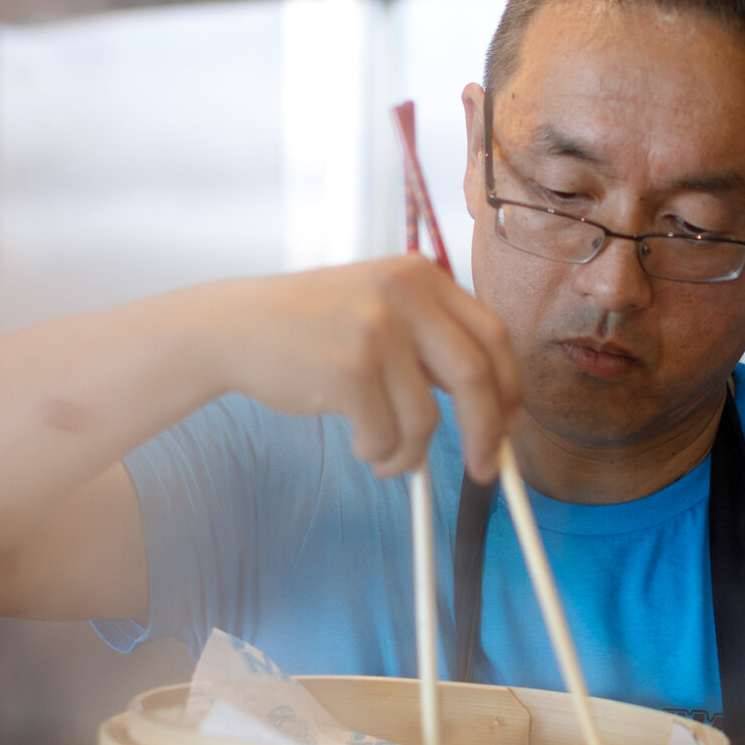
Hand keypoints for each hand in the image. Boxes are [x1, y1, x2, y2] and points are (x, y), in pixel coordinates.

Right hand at [193, 255, 522, 479]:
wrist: (234, 327)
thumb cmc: (312, 328)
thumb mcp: (380, 309)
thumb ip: (432, 343)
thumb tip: (495, 410)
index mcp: (421, 275)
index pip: (493, 336)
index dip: (510, 388)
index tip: (510, 426)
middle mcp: (403, 292)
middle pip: (475, 376)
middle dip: (487, 433)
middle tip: (485, 469)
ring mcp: (374, 328)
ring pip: (426, 419)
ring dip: (412, 453)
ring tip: (388, 456)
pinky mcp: (346, 368)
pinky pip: (386, 435)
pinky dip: (380, 454)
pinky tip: (362, 446)